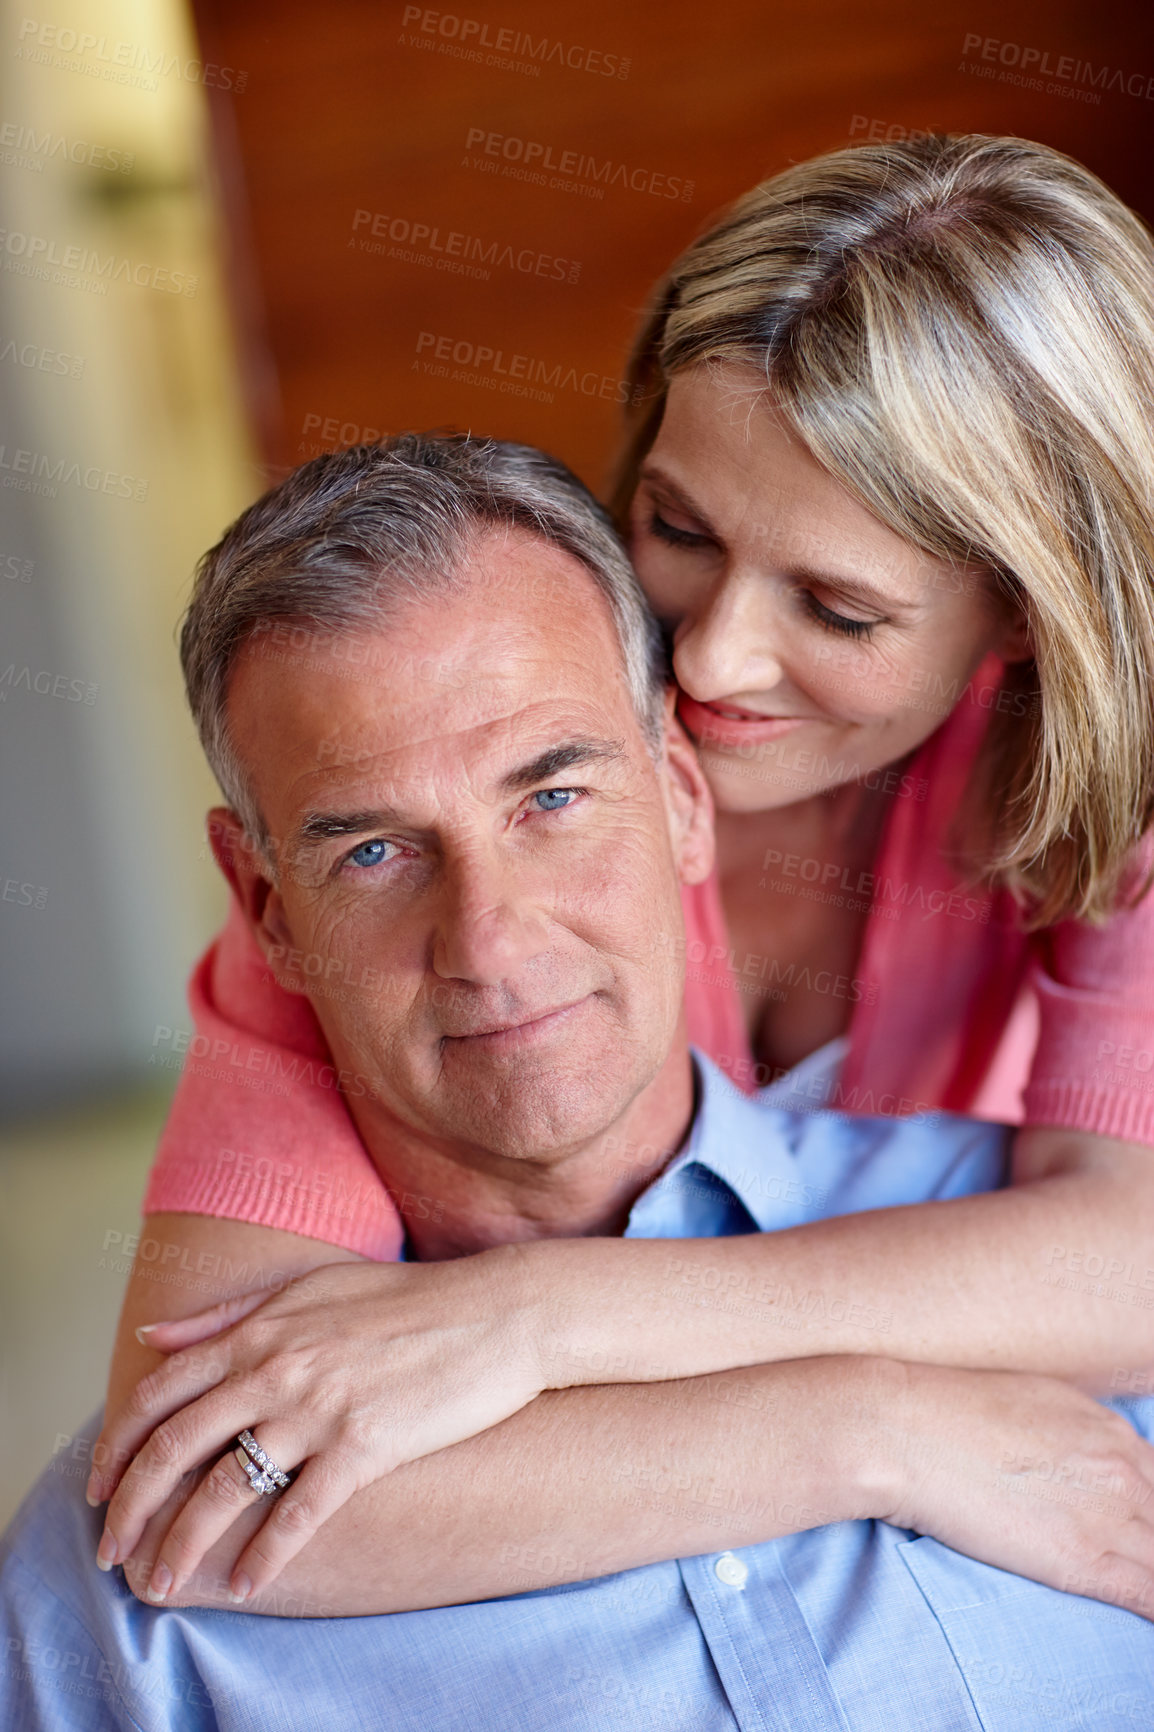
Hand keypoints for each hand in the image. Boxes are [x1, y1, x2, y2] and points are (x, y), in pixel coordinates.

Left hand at [89, 1245, 548, 1604]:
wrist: (494, 1314)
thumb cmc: (405, 1299)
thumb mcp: (310, 1288)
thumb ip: (227, 1316)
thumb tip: (153, 1339)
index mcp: (260, 1330)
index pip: (160, 1392)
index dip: (116, 1445)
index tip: (97, 1486)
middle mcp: (277, 1368)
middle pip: (175, 1447)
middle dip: (131, 1506)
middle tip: (111, 1551)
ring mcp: (318, 1409)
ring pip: (224, 1489)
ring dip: (182, 1545)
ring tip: (162, 1584)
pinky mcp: (364, 1446)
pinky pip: (298, 1515)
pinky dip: (265, 1557)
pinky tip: (246, 1585)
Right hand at [882, 1362, 1153, 1618]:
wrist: (904, 1430)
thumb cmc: (946, 1410)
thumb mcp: (1027, 1400)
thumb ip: (1069, 1433)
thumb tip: (1071, 1459)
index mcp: (1108, 1430)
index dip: (1149, 1511)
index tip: (1134, 1530)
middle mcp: (1122, 1467)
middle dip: (1152, 1541)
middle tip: (1129, 1557)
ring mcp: (1108, 1514)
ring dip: (1153, 1572)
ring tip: (1133, 1582)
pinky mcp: (1084, 1562)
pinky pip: (1152, 1598)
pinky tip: (1147, 1621)